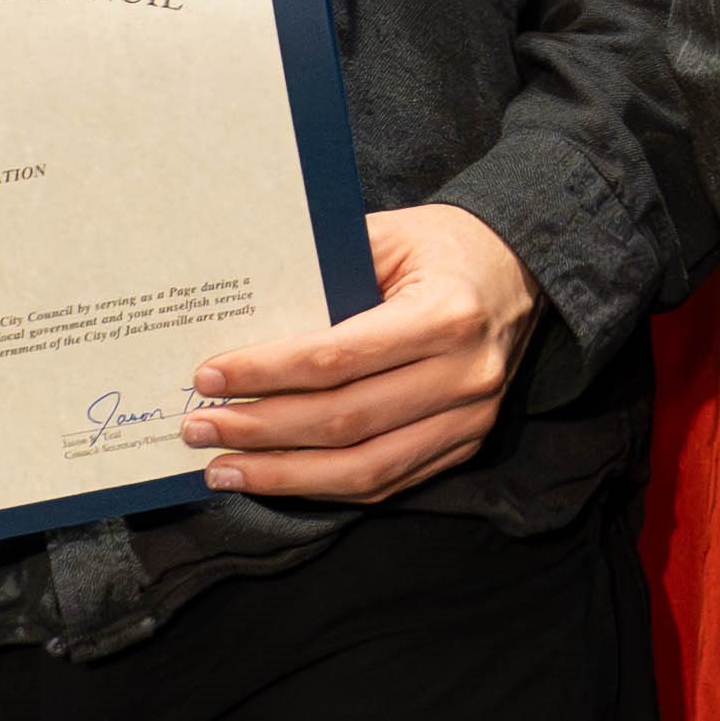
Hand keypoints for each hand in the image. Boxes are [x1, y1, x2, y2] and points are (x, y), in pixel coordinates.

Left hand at [181, 207, 536, 502]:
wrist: (520, 267)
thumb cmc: (442, 244)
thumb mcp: (387, 234)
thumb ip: (323, 269)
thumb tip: (238, 315)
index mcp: (445, 314)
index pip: (337, 358)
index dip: (266, 373)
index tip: (209, 378)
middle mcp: (464, 374)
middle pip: (344, 421)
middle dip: (261, 430)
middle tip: (199, 428)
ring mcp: (470, 418)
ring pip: (365, 468)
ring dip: (285, 475)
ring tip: (224, 469)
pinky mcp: (466, 444)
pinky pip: (387, 482)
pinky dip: (325, 486)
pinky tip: (278, 479)